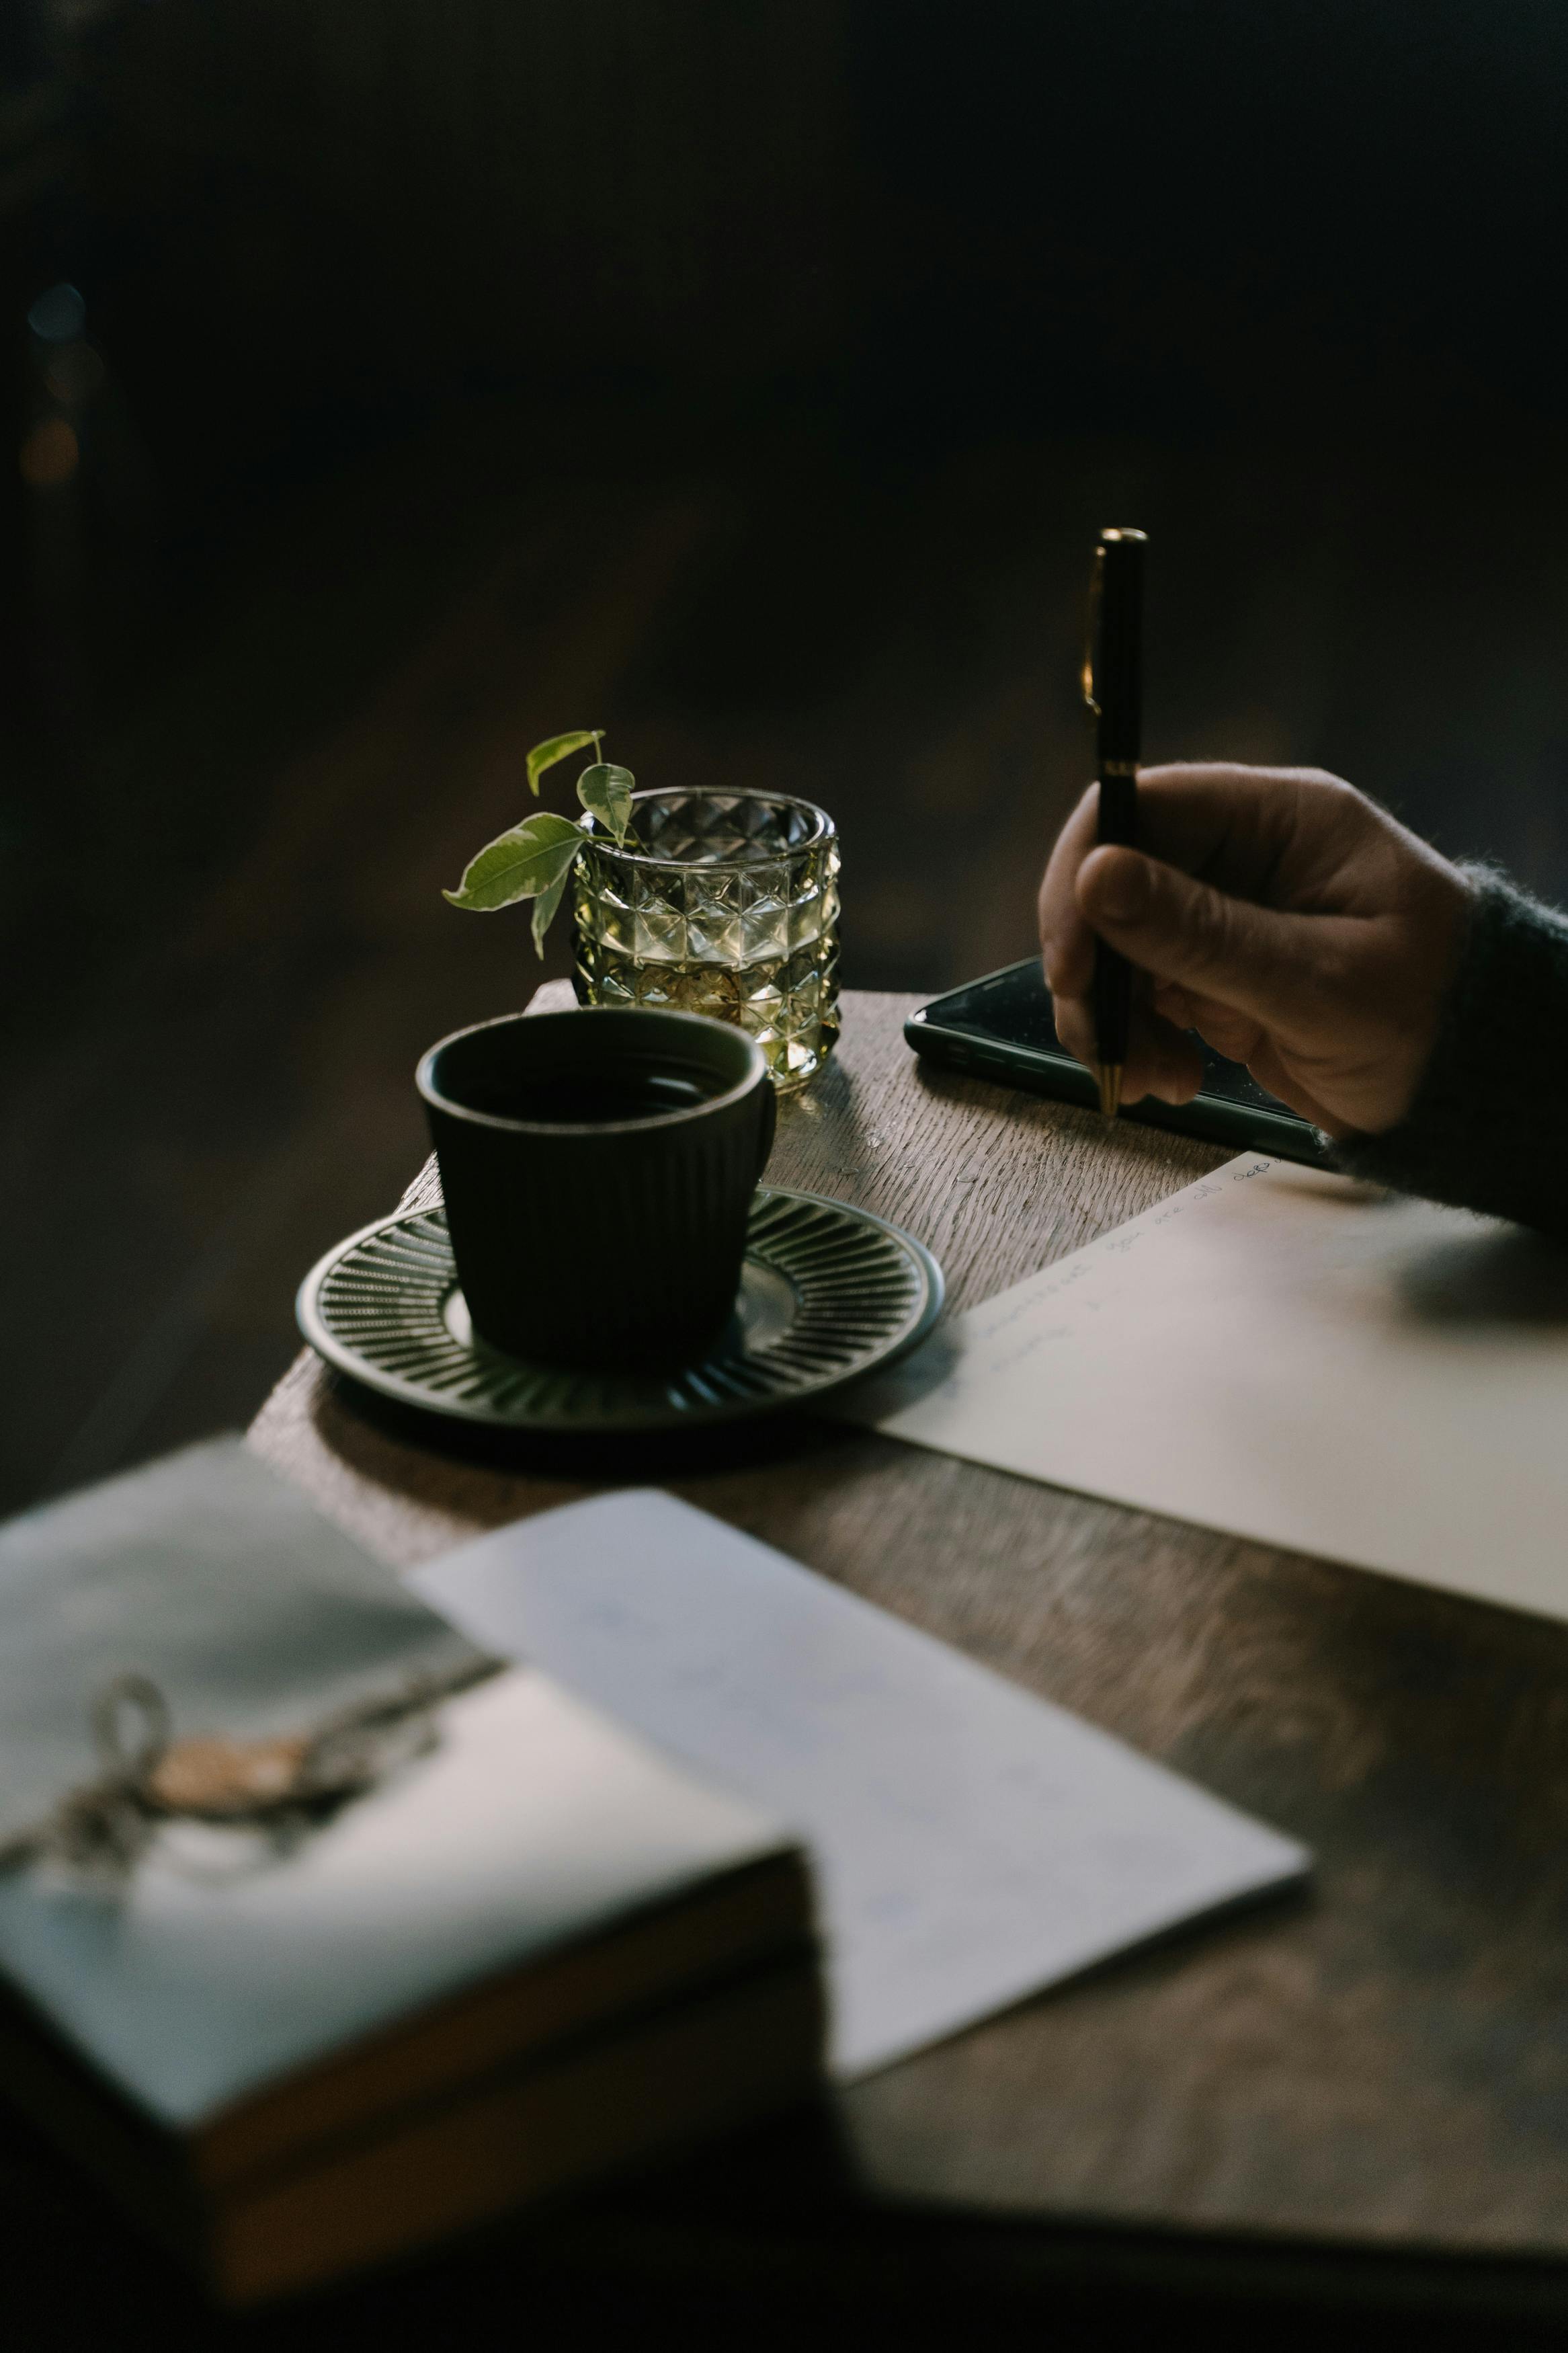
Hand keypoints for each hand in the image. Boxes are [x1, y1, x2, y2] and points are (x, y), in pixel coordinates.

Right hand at [1037, 763, 1472, 1136]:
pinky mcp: (1214, 976)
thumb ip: (1203, 934)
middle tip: (1102, 1040)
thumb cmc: (1431, 1016)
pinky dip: (1135, 1041)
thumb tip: (1095, 876)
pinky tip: (1170, 1081)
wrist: (1471, 1086)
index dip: (1085, 874)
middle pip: (1112, 881)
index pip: (1144, 808)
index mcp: (1281, 819)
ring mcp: (1225, 918)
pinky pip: (1139, 996)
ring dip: (1111, 1016)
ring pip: (1115, 946)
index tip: (1073, 962)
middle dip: (1093, 965)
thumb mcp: (1317, 982)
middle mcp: (1244, 856)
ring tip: (1149, 1079)